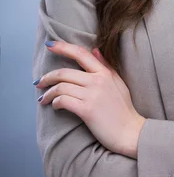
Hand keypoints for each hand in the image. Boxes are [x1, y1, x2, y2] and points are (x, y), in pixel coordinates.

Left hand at [34, 41, 145, 157]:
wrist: (130, 132)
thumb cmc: (124, 109)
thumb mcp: (118, 82)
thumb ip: (105, 66)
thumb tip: (94, 50)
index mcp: (105, 72)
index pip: (81, 53)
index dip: (63, 47)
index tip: (50, 44)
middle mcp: (98, 80)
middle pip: (65, 72)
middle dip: (47, 77)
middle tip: (39, 83)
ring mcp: (92, 95)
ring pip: (61, 86)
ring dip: (48, 93)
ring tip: (43, 99)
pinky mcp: (87, 110)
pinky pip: (63, 100)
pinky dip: (55, 102)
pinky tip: (55, 106)